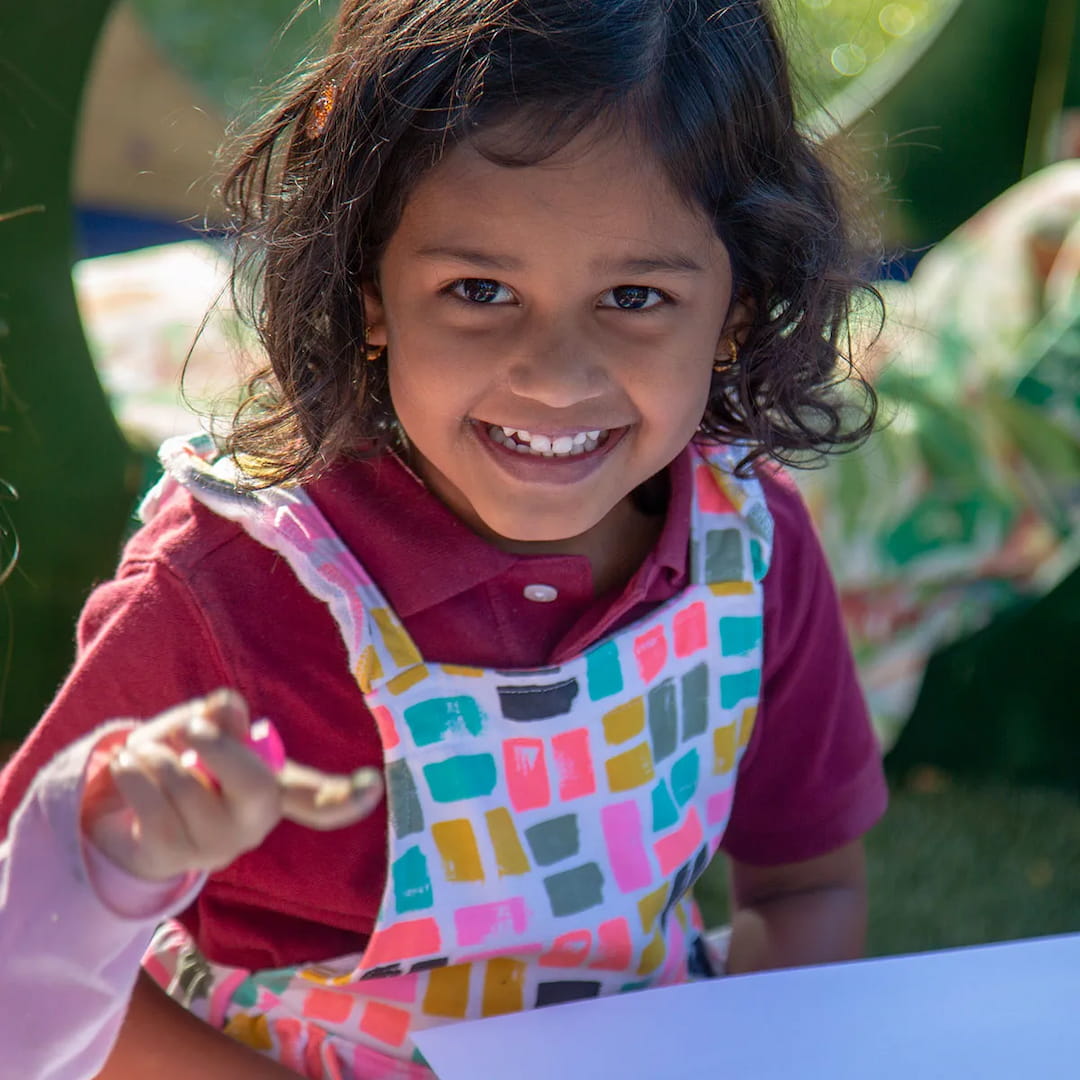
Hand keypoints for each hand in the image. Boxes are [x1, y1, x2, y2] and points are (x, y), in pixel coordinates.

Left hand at [81, 689, 382, 881]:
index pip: (319, 800)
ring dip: (158, 752)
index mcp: (274, 791)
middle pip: (253, 787)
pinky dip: (134, 770)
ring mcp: (214, 846)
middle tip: (191, 727)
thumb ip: (223, 718)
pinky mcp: (171, 855)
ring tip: (149, 751)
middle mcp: (254, 825)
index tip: (373, 787)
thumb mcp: (209, 731)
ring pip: (188, 784)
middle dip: (219, 748)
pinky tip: (133, 768)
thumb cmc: (188, 763)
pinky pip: (149, 800)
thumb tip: (225, 706)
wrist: (132, 813)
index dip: (346, 796)